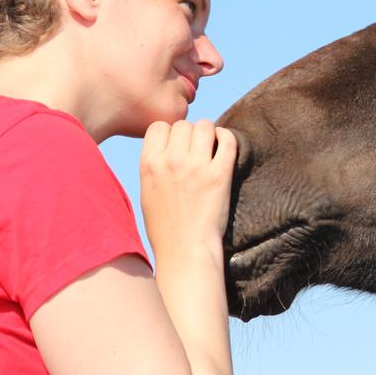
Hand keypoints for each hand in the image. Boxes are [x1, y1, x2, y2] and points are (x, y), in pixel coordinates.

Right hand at [139, 119, 236, 258]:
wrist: (185, 250)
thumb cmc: (165, 225)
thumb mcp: (147, 190)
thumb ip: (155, 163)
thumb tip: (169, 140)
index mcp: (149, 164)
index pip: (159, 126)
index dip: (169, 133)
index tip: (176, 145)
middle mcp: (171, 161)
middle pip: (183, 124)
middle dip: (190, 134)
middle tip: (196, 150)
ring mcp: (196, 167)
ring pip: (205, 126)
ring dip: (209, 134)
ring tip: (210, 148)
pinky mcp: (220, 175)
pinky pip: (228, 139)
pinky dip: (227, 139)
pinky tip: (224, 149)